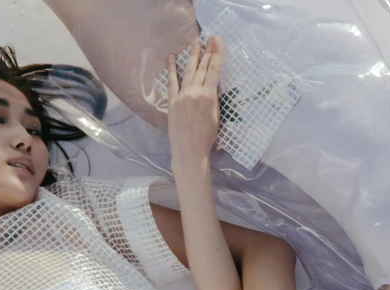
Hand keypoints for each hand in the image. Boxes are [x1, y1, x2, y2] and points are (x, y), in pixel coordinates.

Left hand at [167, 37, 222, 166]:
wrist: (189, 150)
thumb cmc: (207, 137)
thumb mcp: (216, 116)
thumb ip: (213, 99)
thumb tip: (210, 86)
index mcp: (209, 96)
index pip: (214, 71)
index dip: (216, 55)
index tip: (218, 42)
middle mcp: (195, 92)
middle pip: (202, 68)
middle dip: (207, 51)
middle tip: (210, 38)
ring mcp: (182, 96)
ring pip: (188, 71)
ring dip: (192, 56)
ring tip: (195, 42)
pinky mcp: (172, 101)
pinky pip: (172, 82)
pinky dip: (171, 69)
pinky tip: (171, 57)